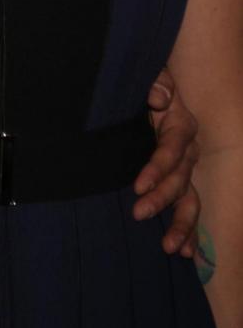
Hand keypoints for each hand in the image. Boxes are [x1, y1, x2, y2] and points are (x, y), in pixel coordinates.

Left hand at [132, 67, 199, 255]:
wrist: (151, 88)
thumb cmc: (148, 81)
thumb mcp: (153, 75)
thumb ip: (157, 83)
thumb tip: (158, 98)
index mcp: (181, 124)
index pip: (171, 150)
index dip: (157, 169)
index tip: (137, 186)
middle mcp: (189, 149)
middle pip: (181, 179)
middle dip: (162, 200)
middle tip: (138, 214)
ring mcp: (187, 167)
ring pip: (190, 199)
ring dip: (182, 225)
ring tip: (171, 248)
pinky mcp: (181, 178)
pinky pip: (189, 206)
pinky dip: (190, 230)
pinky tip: (186, 252)